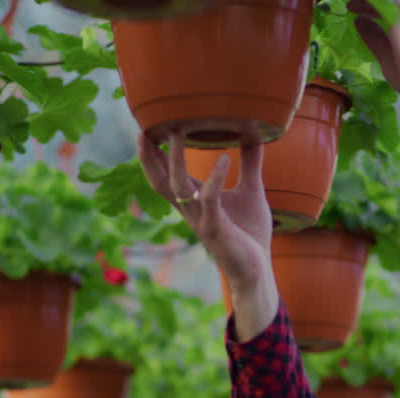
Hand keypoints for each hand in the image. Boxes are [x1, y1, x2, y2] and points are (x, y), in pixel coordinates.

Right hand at [138, 130, 278, 340]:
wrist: (258, 270)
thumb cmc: (250, 234)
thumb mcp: (251, 190)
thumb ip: (249, 163)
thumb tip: (253, 133)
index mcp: (194, 200)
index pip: (166, 174)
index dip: (154, 153)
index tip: (148, 126)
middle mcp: (191, 209)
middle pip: (159, 181)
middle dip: (148, 157)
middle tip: (141, 128)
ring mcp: (200, 219)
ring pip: (177, 188)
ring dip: (174, 161)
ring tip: (176, 133)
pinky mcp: (215, 229)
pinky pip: (210, 200)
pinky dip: (215, 178)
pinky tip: (224, 159)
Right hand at [349, 0, 399, 118]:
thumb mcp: (387, 60)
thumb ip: (373, 37)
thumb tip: (359, 20)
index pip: (377, 1)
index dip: (361, 2)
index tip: (349, 7)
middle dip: (370, 3)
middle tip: (356, 8)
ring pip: (398, 0)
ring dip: (383, 4)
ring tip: (370, 13)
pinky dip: (394, 7)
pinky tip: (388, 17)